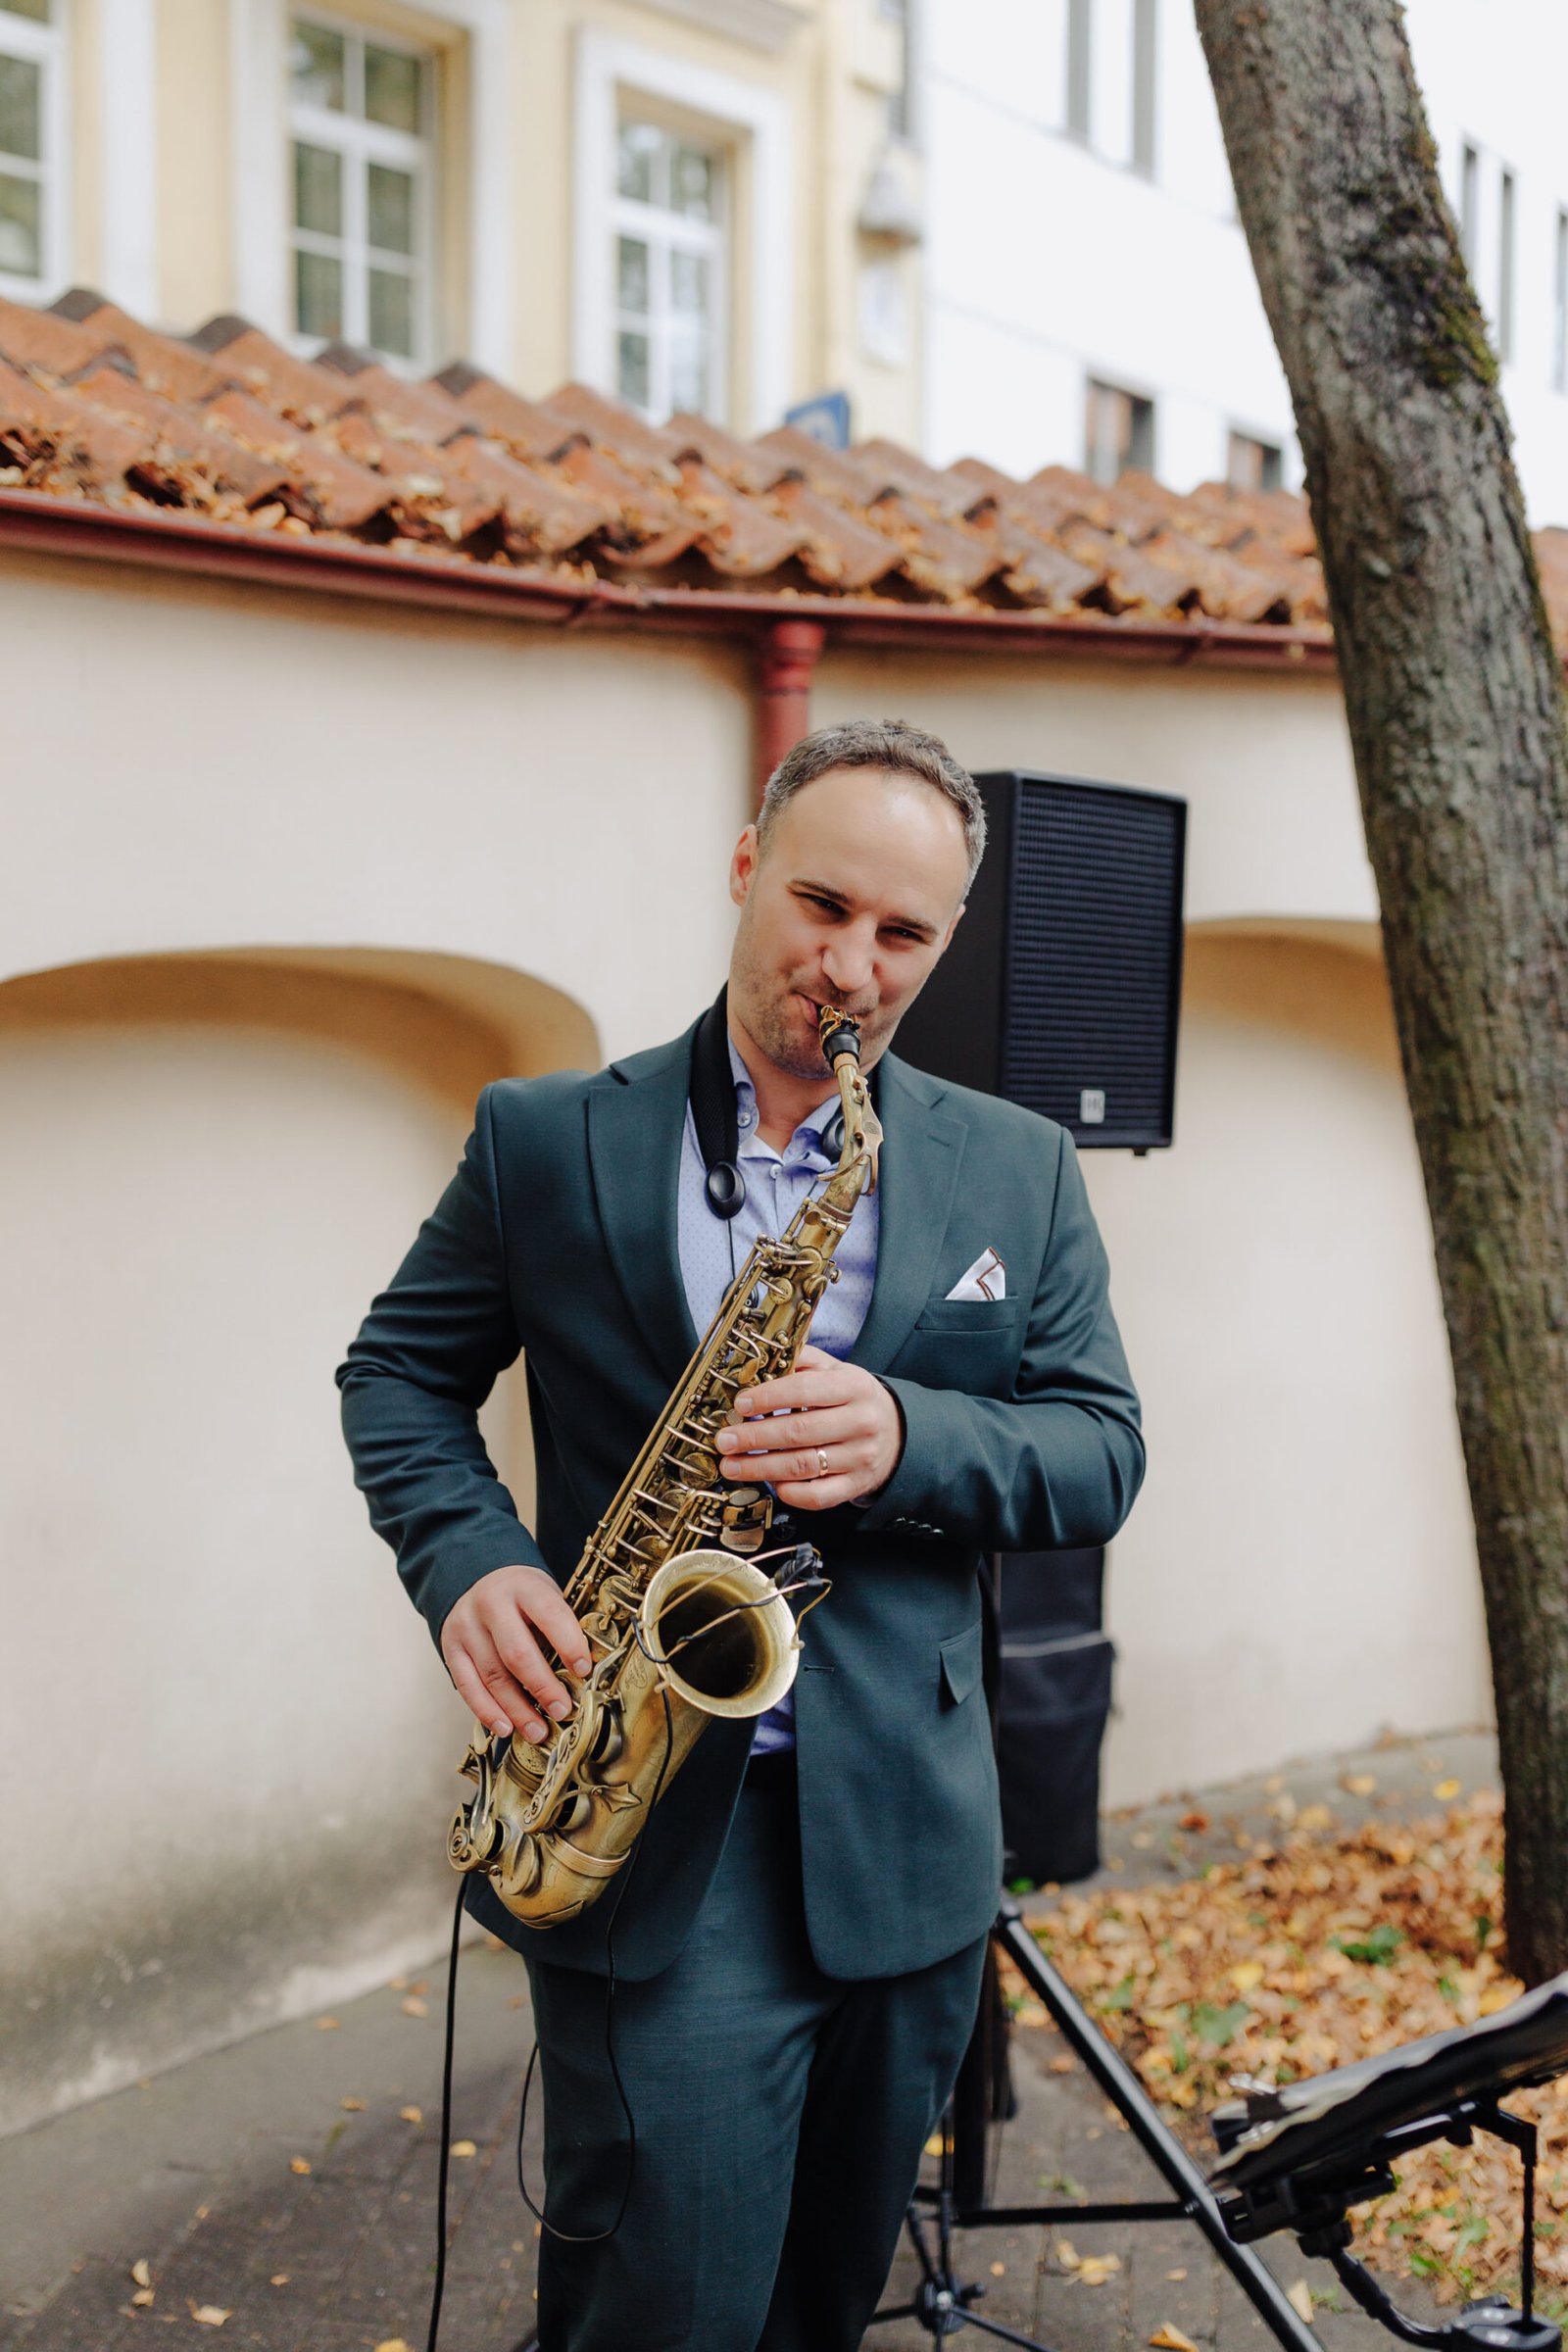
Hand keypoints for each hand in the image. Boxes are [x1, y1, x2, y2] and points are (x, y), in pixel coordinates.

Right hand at [440, 1565, 592, 1744]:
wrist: (480, 1581)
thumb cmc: (523, 1597)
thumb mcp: (546, 1596)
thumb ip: (561, 1627)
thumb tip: (583, 1675)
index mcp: (524, 1586)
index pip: (550, 1614)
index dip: (569, 1644)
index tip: (584, 1671)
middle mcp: (491, 1604)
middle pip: (517, 1652)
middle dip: (543, 1687)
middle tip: (562, 1710)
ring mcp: (466, 1626)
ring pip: (492, 1675)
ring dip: (517, 1709)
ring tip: (538, 1730)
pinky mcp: (451, 1648)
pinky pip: (467, 1686)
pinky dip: (487, 1711)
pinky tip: (505, 1727)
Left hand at [714, 1343, 903, 1510]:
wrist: (896, 1432)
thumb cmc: (854, 1399)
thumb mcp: (836, 1371)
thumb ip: (802, 1362)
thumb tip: (760, 1362)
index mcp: (854, 1387)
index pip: (804, 1390)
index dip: (767, 1398)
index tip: (740, 1404)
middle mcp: (861, 1422)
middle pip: (799, 1432)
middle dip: (754, 1437)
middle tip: (724, 1440)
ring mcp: (860, 1457)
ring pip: (803, 1466)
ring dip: (760, 1467)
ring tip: (732, 1464)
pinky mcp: (856, 1485)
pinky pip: (818, 1496)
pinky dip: (790, 1493)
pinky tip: (770, 1483)